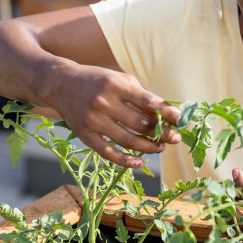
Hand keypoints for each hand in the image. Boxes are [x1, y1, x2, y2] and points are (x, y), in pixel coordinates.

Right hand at [52, 65, 181, 167]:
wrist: (61, 84)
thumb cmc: (98, 81)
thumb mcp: (120, 80)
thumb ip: (141, 96)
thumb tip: (166, 116)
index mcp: (116, 85)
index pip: (148, 102)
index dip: (167, 113)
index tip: (181, 121)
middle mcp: (104, 102)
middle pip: (140, 124)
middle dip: (162, 133)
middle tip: (174, 138)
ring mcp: (93, 120)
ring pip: (128, 140)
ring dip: (148, 147)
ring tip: (160, 147)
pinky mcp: (85, 135)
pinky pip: (108, 153)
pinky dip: (125, 160)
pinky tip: (139, 162)